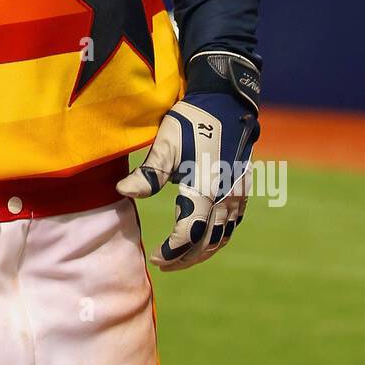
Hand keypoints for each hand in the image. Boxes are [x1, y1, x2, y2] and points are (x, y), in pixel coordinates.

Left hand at [116, 52, 260, 271]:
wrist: (227, 101)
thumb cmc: (192, 120)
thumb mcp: (166, 144)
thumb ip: (148, 174)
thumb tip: (121, 192)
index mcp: (205, 190)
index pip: (189, 235)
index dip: (171, 251)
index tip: (154, 257)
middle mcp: (226, 197)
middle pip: (207, 242)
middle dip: (185, 258)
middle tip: (163, 263)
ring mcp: (238, 194)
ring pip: (222, 236)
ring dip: (202, 251)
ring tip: (181, 256)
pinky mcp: (243, 188)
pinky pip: (232, 224)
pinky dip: (216, 237)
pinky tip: (202, 236)